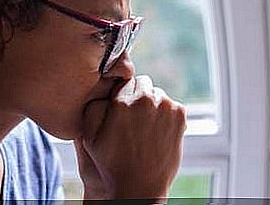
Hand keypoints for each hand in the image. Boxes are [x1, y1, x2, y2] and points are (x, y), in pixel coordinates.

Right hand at [78, 75, 186, 199]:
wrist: (139, 188)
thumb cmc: (111, 163)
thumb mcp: (89, 134)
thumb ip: (95, 104)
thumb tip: (107, 90)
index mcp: (123, 101)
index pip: (123, 81)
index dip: (120, 95)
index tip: (119, 109)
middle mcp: (147, 99)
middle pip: (142, 83)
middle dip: (137, 95)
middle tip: (132, 117)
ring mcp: (166, 106)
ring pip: (157, 93)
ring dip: (152, 104)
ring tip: (144, 127)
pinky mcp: (180, 115)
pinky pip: (171, 104)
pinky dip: (166, 113)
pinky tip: (156, 131)